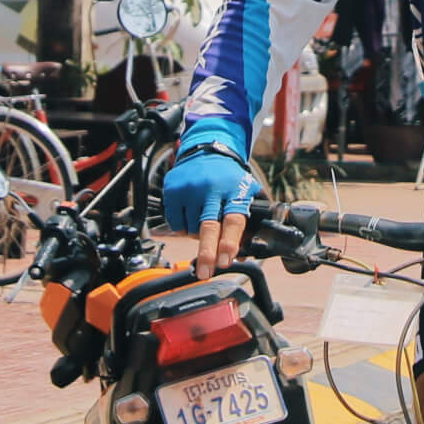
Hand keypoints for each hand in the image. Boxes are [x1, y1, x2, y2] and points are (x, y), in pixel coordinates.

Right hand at [161, 149, 255, 278]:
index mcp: (235, 191)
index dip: (230, 241)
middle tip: (205, 273)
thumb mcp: (247, 194)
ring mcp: (190, 188)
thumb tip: (242, 256)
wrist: (207, 150)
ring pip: (190, 229)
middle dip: (207, 252)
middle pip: (208, 226)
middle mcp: (212, 189)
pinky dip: (183, 227)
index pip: (233, 219)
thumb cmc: (231, 179)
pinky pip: (175, 223)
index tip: (227, 259)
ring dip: (197, 236)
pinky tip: (191, 214)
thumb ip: (250, 224)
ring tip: (205, 219)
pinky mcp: (173, 189)